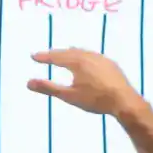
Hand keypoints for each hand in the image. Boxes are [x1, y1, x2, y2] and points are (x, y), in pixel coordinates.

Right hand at [29, 48, 145, 120]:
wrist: (124, 100)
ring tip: (64, 55)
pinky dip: (82, 56)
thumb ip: (49, 88)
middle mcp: (88, 56)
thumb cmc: (95, 99)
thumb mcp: (69, 96)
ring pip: (81, 52)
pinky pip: (92, 56)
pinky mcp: (110, 64)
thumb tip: (28, 82)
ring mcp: (101, 58)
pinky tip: (85, 62)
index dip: (44, 57)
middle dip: (56, 54)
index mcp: (77, 62)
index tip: (33, 56)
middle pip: (68, 52)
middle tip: (46, 55)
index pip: (56, 57)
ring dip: (70, 53)